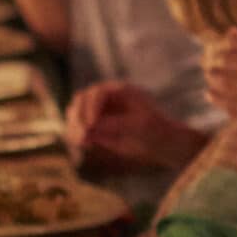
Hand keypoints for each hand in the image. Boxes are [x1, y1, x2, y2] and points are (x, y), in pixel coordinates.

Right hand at [65, 81, 208, 173]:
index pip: (96, 93)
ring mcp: (99, 112)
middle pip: (81, 100)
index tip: (91, 125)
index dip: (91, 107)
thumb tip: (90, 127)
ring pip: (75, 113)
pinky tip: (84, 146)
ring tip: (81, 143)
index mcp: (119, 90)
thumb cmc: (156, 130)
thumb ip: (115, 124)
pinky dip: (76, 135)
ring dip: (74, 127)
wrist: (162, 143)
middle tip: (82, 137)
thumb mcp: (139, 126)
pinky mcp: (95, 127)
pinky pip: (78, 128)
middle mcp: (106, 98)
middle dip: (78, 117)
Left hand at [204, 28, 236, 125]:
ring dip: (211, 79)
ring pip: (225, 80)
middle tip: (205, 64)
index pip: (234, 40)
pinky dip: (217, 98)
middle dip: (210, 61)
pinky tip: (211, 95)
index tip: (213, 49)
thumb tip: (228, 34)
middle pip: (225, 59)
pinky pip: (231, 104)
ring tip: (209, 79)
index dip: (218, 44)